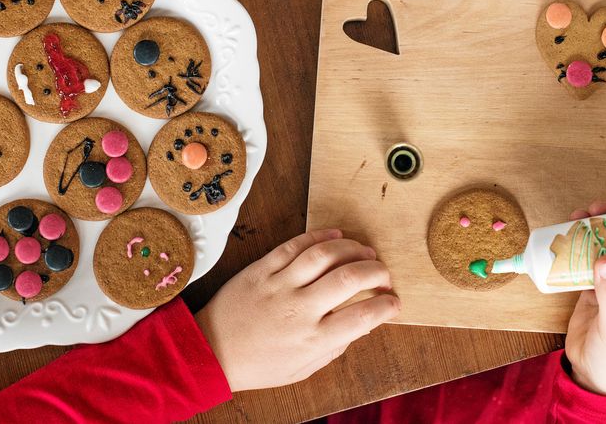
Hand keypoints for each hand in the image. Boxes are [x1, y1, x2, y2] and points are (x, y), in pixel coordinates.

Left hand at [195, 228, 400, 391]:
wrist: (211, 351)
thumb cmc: (258, 364)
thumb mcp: (303, 368)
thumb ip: (335, 346)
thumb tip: (362, 323)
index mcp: (312, 340)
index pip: (362, 317)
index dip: (386, 306)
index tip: (393, 301)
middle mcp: (298, 310)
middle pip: (349, 278)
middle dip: (376, 271)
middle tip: (383, 273)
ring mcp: (279, 285)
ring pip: (324, 255)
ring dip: (352, 248)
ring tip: (365, 252)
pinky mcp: (262, 268)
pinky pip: (295, 244)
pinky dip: (320, 236)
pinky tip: (336, 236)